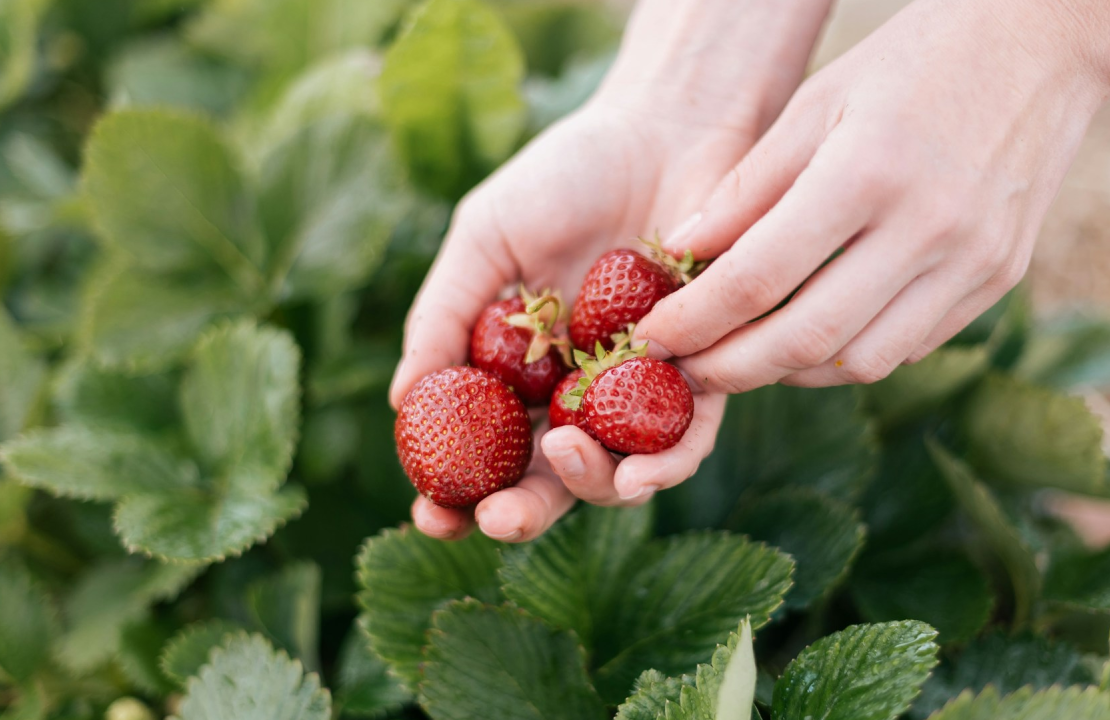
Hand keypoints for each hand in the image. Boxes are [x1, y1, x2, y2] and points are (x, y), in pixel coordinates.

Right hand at [389, 97, 758, 541]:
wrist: (665, 128)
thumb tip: (401, 402)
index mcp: (521, 369)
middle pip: (550, 478)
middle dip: (521, 513)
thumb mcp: (485, 238)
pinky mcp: (708, 371)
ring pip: (620, 471)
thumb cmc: (567, 176)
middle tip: (498, 520)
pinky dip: (668, 461)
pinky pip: (691, 436)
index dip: (455, 492)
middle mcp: (580, 391)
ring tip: (568, 457)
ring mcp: (641, 388)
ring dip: (594, 486)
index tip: (430, 514)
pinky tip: (643, 469)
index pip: (485, 450)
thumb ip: (444, 315)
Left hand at [636, 0, 1109, 392]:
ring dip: (791, 371)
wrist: (1045, 41)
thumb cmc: (913, 59)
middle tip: (687, 370)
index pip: (758, 278)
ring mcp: (972, 261)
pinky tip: (815, 333)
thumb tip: (678, 255)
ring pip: (861, 362)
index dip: (695, 319)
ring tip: (746, 353)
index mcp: (866, 173)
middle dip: (732, 369)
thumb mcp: (816, 101)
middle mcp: (926, 229)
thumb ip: (747, 187)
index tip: (651, 336)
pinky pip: (910, 345)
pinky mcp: (999, 278)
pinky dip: (851, 353)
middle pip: (807, 340)